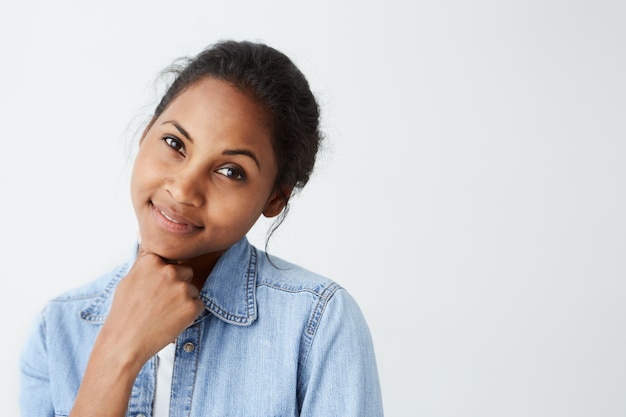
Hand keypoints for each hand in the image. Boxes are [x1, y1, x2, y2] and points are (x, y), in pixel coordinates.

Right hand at [98, 246, 205, 368]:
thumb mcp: (129, 279)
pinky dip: (190, 314)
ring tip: (164, 314)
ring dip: (184, 300)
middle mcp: (169, 271)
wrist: (125, 342)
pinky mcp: (192, 306)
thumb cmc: (125, 312)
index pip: (172, 261)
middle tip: (161, 304)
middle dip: (178, 286)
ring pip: (193, 289)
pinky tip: (172, 321)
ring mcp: (182, 288)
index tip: (155, 290)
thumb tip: (148, 241)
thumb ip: (145, 262)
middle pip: (186, 272)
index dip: (165, 277)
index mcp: (153, 261)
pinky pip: (199, 305)